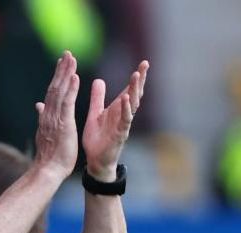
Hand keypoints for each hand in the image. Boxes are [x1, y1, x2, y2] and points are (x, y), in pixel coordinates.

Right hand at [34, 51, 80, 178]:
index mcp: (47, 116)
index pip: (52, 92)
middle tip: (67, 53)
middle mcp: (49, 114)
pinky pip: (67, 103)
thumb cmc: (50, 156)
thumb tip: (38, 105)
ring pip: (60, 91)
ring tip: (71, 59)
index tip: (62, 64)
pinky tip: (75, 77)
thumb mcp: (45, 133)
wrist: (48, 170)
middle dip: (61, 70)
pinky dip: (71, 89)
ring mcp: (55, 118)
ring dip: (66, 74)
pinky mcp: (63, 123)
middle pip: (55, 87)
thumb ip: (42, 117)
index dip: (57, 77)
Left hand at [82, 60, 148, 180]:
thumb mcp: (96, 114)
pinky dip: (125, 109)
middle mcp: (123, 115)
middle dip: (140, 80)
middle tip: (145, 65)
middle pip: (135, 94)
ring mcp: (123, 124)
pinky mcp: (120, 134)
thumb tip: (99, 80)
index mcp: (118, 109)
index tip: (144, 63)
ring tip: (136, 76)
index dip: (137, 77)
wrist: (95, 161)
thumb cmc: (97, 139)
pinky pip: (125, 120)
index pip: (130, 90)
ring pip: (132, 105)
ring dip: (134, 90)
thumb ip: (98, 98)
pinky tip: (126, 98)